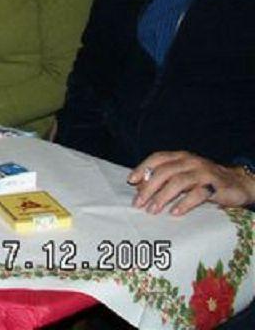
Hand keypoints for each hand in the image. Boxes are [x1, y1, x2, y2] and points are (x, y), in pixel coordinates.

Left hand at [128, 151, 254, 215]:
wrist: (237, 183)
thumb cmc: (204, 180)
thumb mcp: (183, 174)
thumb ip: (164, 178)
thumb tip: (139, 187)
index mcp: (180, 157)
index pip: (157, 158)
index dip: (143, 168)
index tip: (131, 181)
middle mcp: (190, 161)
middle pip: (164, 172)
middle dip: (149, 188)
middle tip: (138, 203)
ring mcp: (203, 172)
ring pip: (178, 182)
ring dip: (163, 197)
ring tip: (152, 210)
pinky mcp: (215, 186)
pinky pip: (198, 194)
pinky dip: (185, 203)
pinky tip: (175, 212)